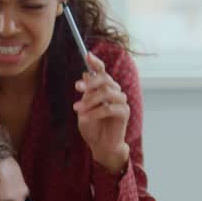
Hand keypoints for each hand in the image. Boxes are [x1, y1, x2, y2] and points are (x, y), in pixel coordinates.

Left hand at [73, 52, 129, 173]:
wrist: (100, 145)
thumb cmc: (92, 126)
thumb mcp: (84, 107)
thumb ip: (87, 92)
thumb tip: (86, 74)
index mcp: (105, 88)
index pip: (102, 71)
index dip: (96, 62)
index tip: (87, 55)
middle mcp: (115, 92)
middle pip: (105, 79)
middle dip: (90, 82)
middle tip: (77, 87)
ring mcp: (121, 101)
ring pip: (106, 93)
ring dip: (90, 100)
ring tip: (77, 109)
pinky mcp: (124, 113)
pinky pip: (109, 108)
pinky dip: (95, 112)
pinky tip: (85, 117)